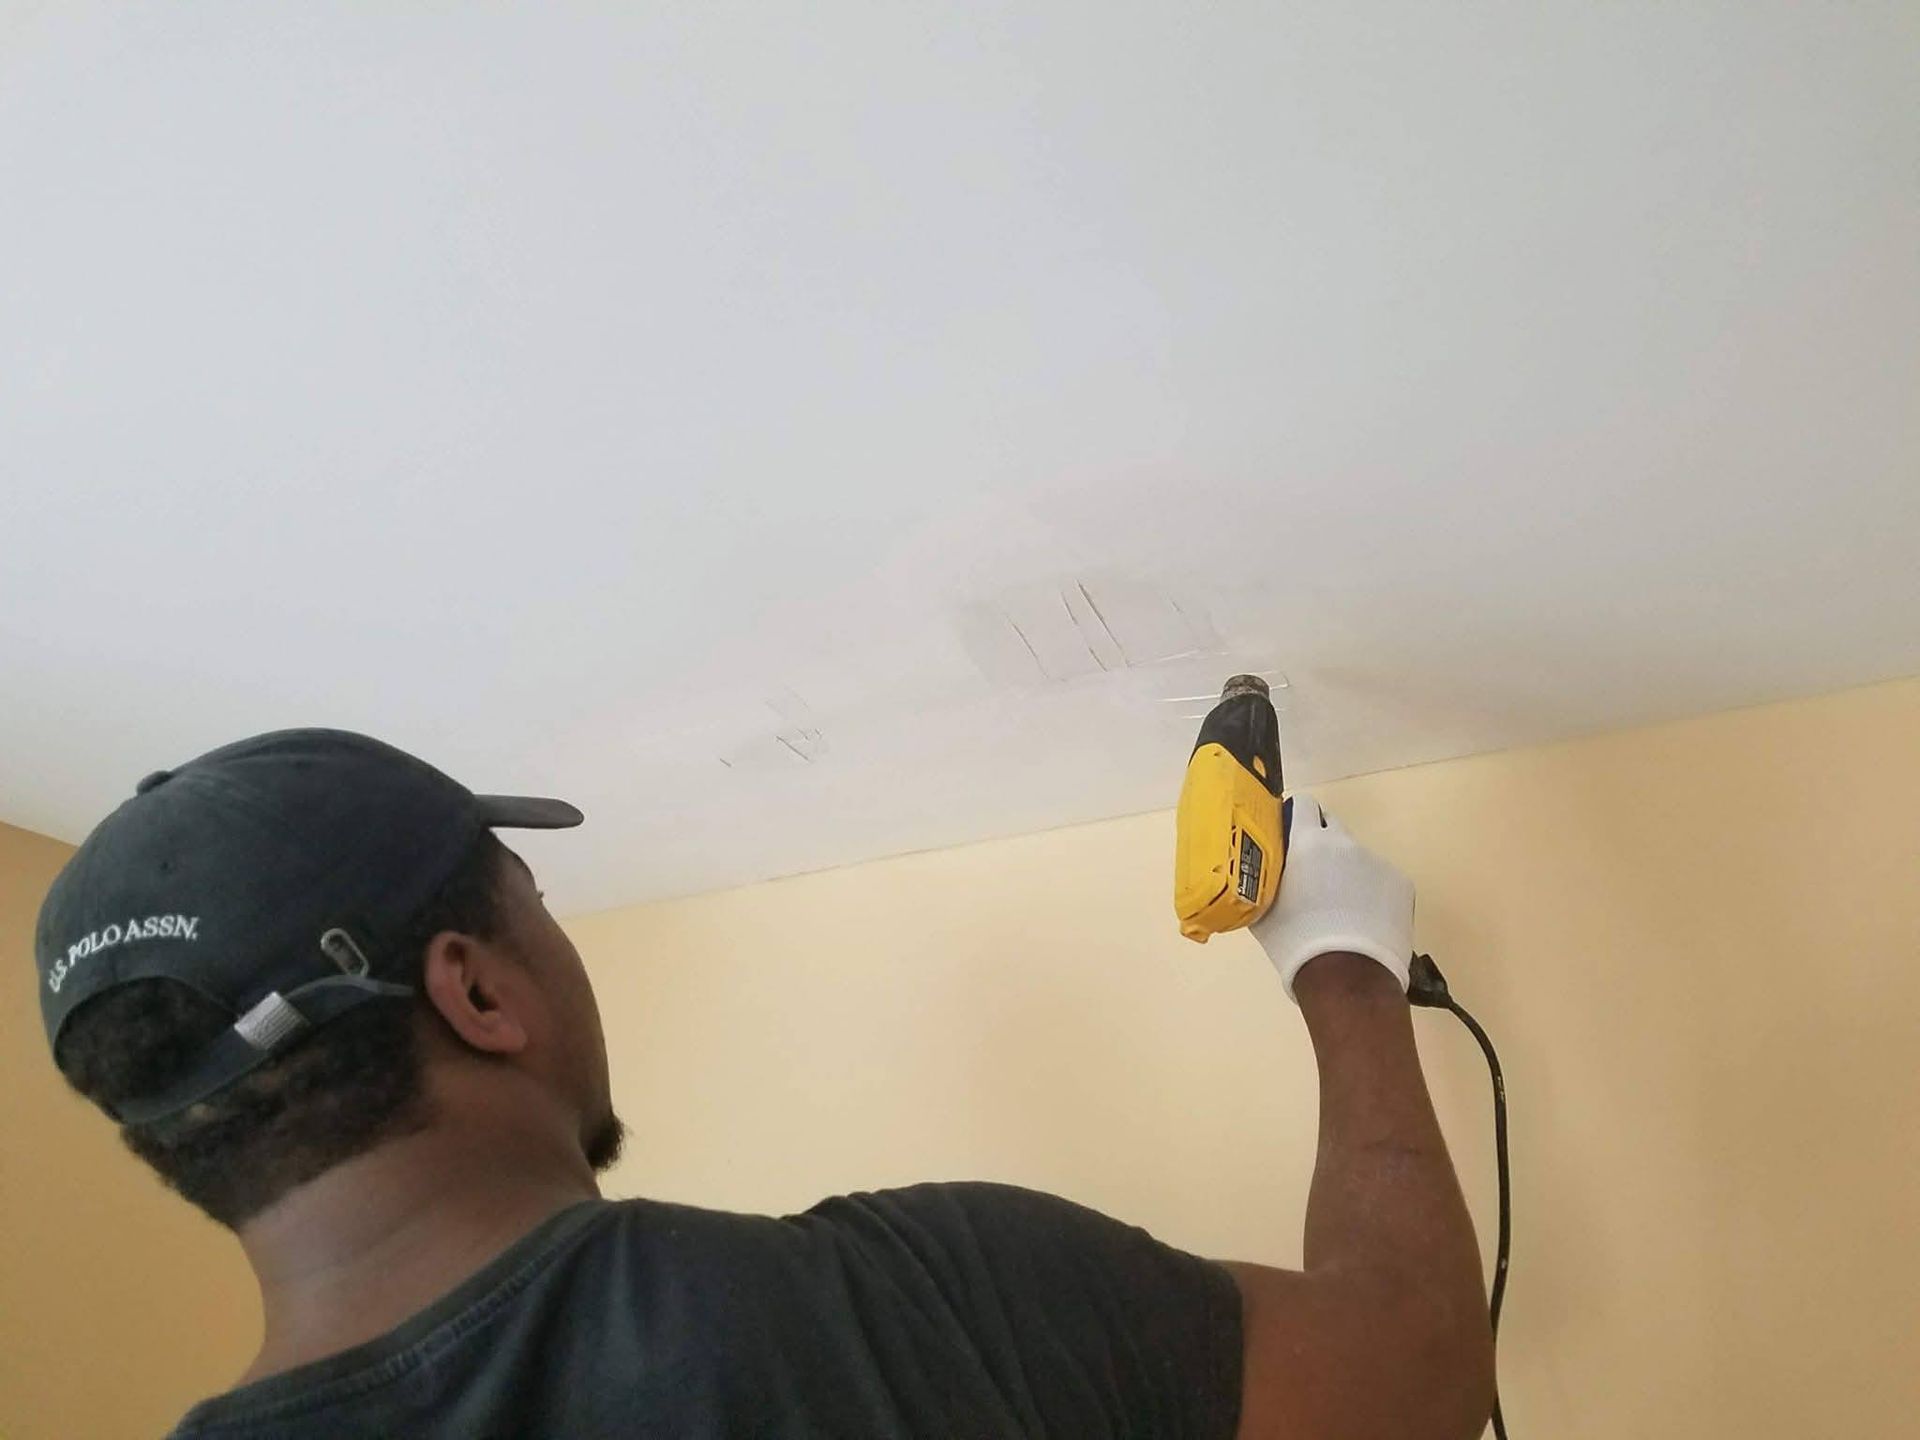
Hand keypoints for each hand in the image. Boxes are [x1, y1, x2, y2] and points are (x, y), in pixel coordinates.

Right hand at [1250, 796, 1413, 1000]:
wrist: (1347, 977)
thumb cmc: (1294, 942)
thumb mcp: (1263, 908)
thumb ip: (1265, 880)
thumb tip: (1260, 875)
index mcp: (1308, 842)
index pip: (1303, 804)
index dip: (1296, 818)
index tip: (1290, 837)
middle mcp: (1346, 843)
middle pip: (1331, 828)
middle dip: (1321, 845)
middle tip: (1311, 877)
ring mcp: (1378, 862)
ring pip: (1357, 859)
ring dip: (1347, 874)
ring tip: (1341, 912)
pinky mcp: (1402, 884)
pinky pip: (1380, 881)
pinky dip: (1372, 894)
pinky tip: (1364, 922)